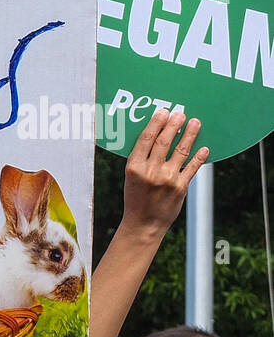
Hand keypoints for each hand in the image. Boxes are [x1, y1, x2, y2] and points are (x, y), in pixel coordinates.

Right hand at [122, 110, 207, 239]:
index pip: (146, 139)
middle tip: (180, 114)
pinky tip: (204, 148)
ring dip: (189, 134)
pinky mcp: (180, 187)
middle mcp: (150, 171)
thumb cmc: (136, 198)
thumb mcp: (132, 177)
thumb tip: (157, 137)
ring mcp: (167, 179)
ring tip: (195, 123)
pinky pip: (192, 167)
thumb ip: (142, 159)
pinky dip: (199, 157)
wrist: (143, 224)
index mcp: (134, 167)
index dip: (156, 123)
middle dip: (174, 125)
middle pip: (164, 141)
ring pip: (180, 151)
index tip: (163, 113)